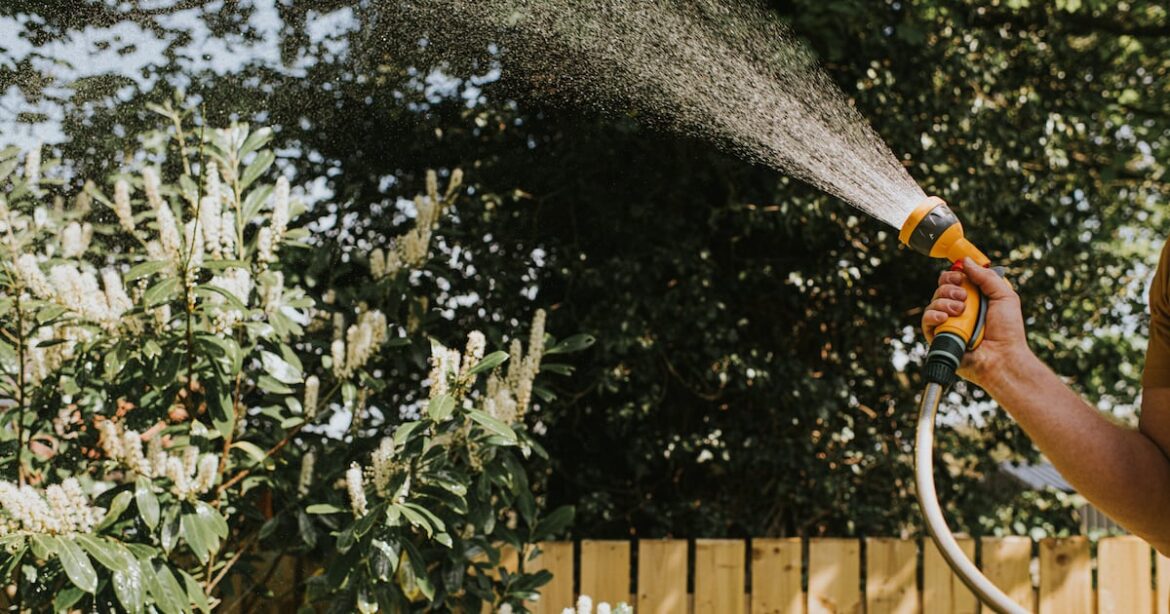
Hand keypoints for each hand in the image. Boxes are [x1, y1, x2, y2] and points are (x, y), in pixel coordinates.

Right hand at [921, 257, 1031, 387]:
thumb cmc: (1008, 331)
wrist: (1003, 357)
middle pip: (941, 289)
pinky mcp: (939, 337)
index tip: (960, 276)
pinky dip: (933, 315)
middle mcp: (958, 310)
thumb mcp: (1005, 296)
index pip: (954, 281)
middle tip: (963, 297)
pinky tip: (945, 318)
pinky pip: (926, 321)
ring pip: (933, 303)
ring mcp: (948, 323)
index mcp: (973, 299)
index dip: (953, 275)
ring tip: (960, 311)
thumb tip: (965, 261)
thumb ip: (986, 277)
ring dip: (945, 302)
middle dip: (949, 288)